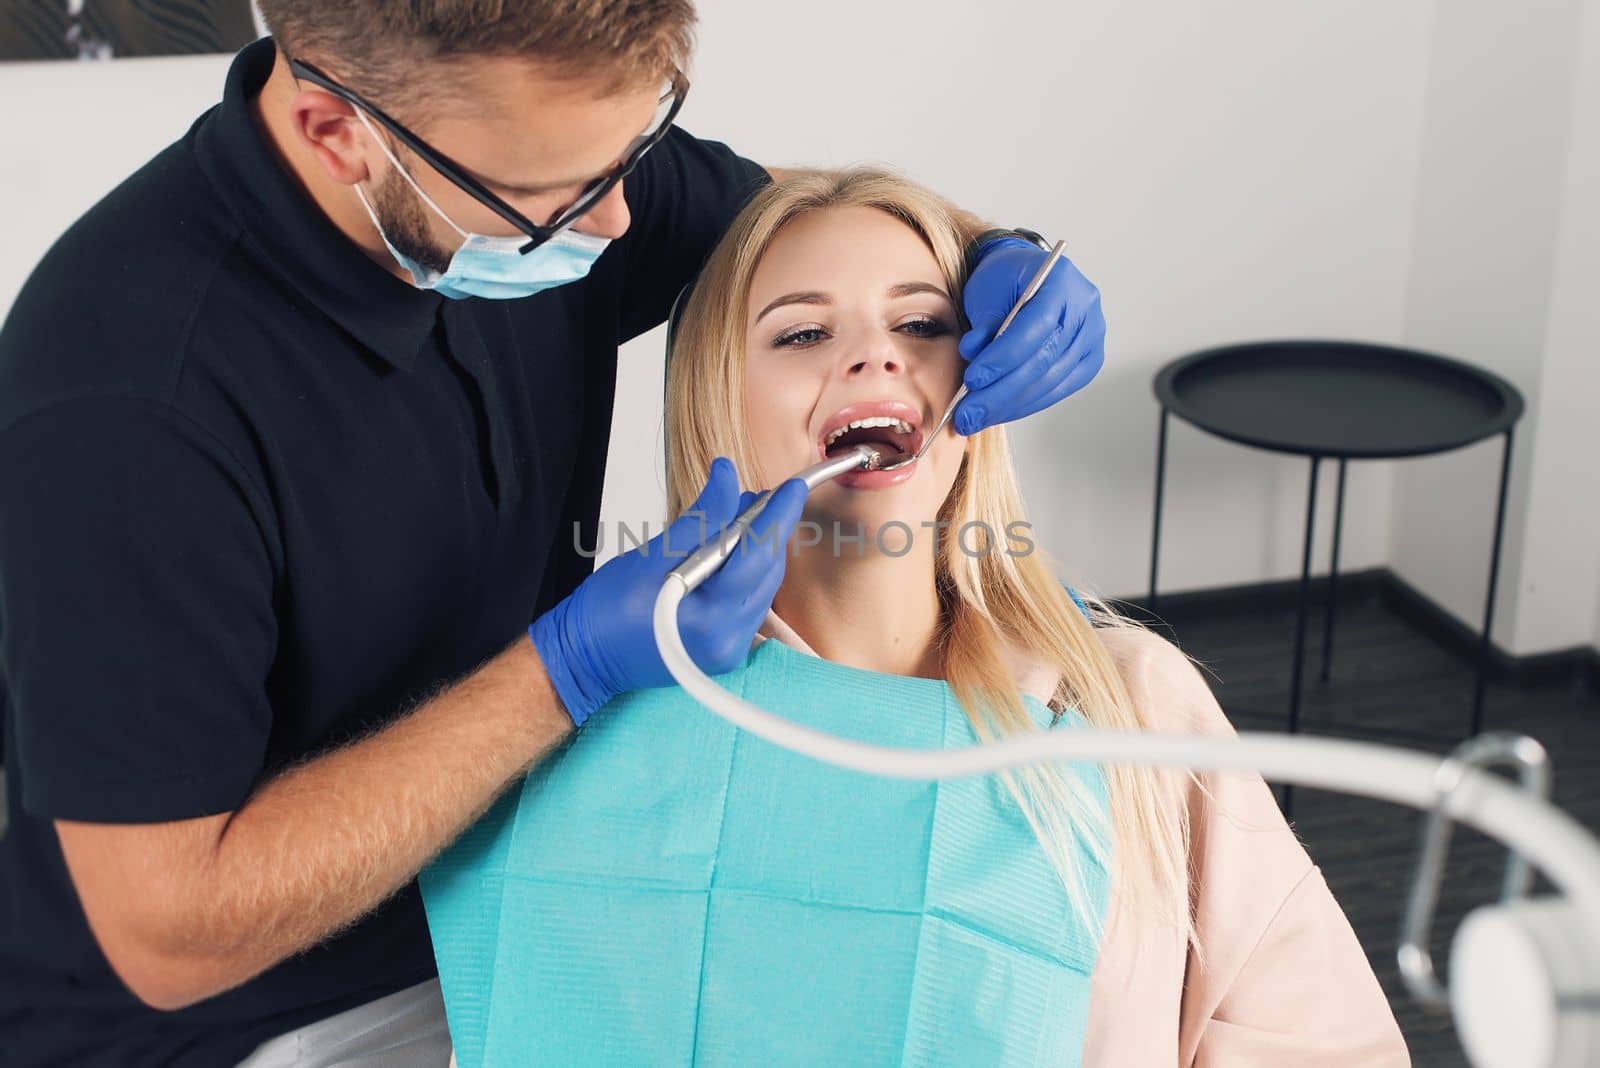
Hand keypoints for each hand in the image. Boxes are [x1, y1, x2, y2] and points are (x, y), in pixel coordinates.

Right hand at [528, 457, 806, 726]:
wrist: (584, 657)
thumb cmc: (606, 610)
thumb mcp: (652, 555)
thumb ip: (700, 520)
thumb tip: (727, 478)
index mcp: (709, 620)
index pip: (757, 557)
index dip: (778, 517)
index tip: (793, 486)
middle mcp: (728, 641)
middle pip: (765, 572)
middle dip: (766, 530)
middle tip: (755, 494)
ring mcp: (730, 650)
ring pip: (762, 586)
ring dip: (757, 549)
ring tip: (740, 516)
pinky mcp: (725, 650)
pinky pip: (749, 602)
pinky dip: (746, 572)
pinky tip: (732, 550)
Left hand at [953, 238, 1106, 434]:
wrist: (1023, 278)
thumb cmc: (1004, 280)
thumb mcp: (985, 291)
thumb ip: (982, 324)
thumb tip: (973, 355)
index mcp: (1061, 282)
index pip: (1036, 328)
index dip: (1003, 358)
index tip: (972, 381)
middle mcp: (1084, 310)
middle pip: (1043, 362)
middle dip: (1000, 393)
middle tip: (967, 414)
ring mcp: (1090, 338)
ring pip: (1049, 382)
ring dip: (1009, 406)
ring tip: (976, 419)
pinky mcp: (1087, 362)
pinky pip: (1056, 390)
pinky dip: (1024, 405)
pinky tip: (999, 413)